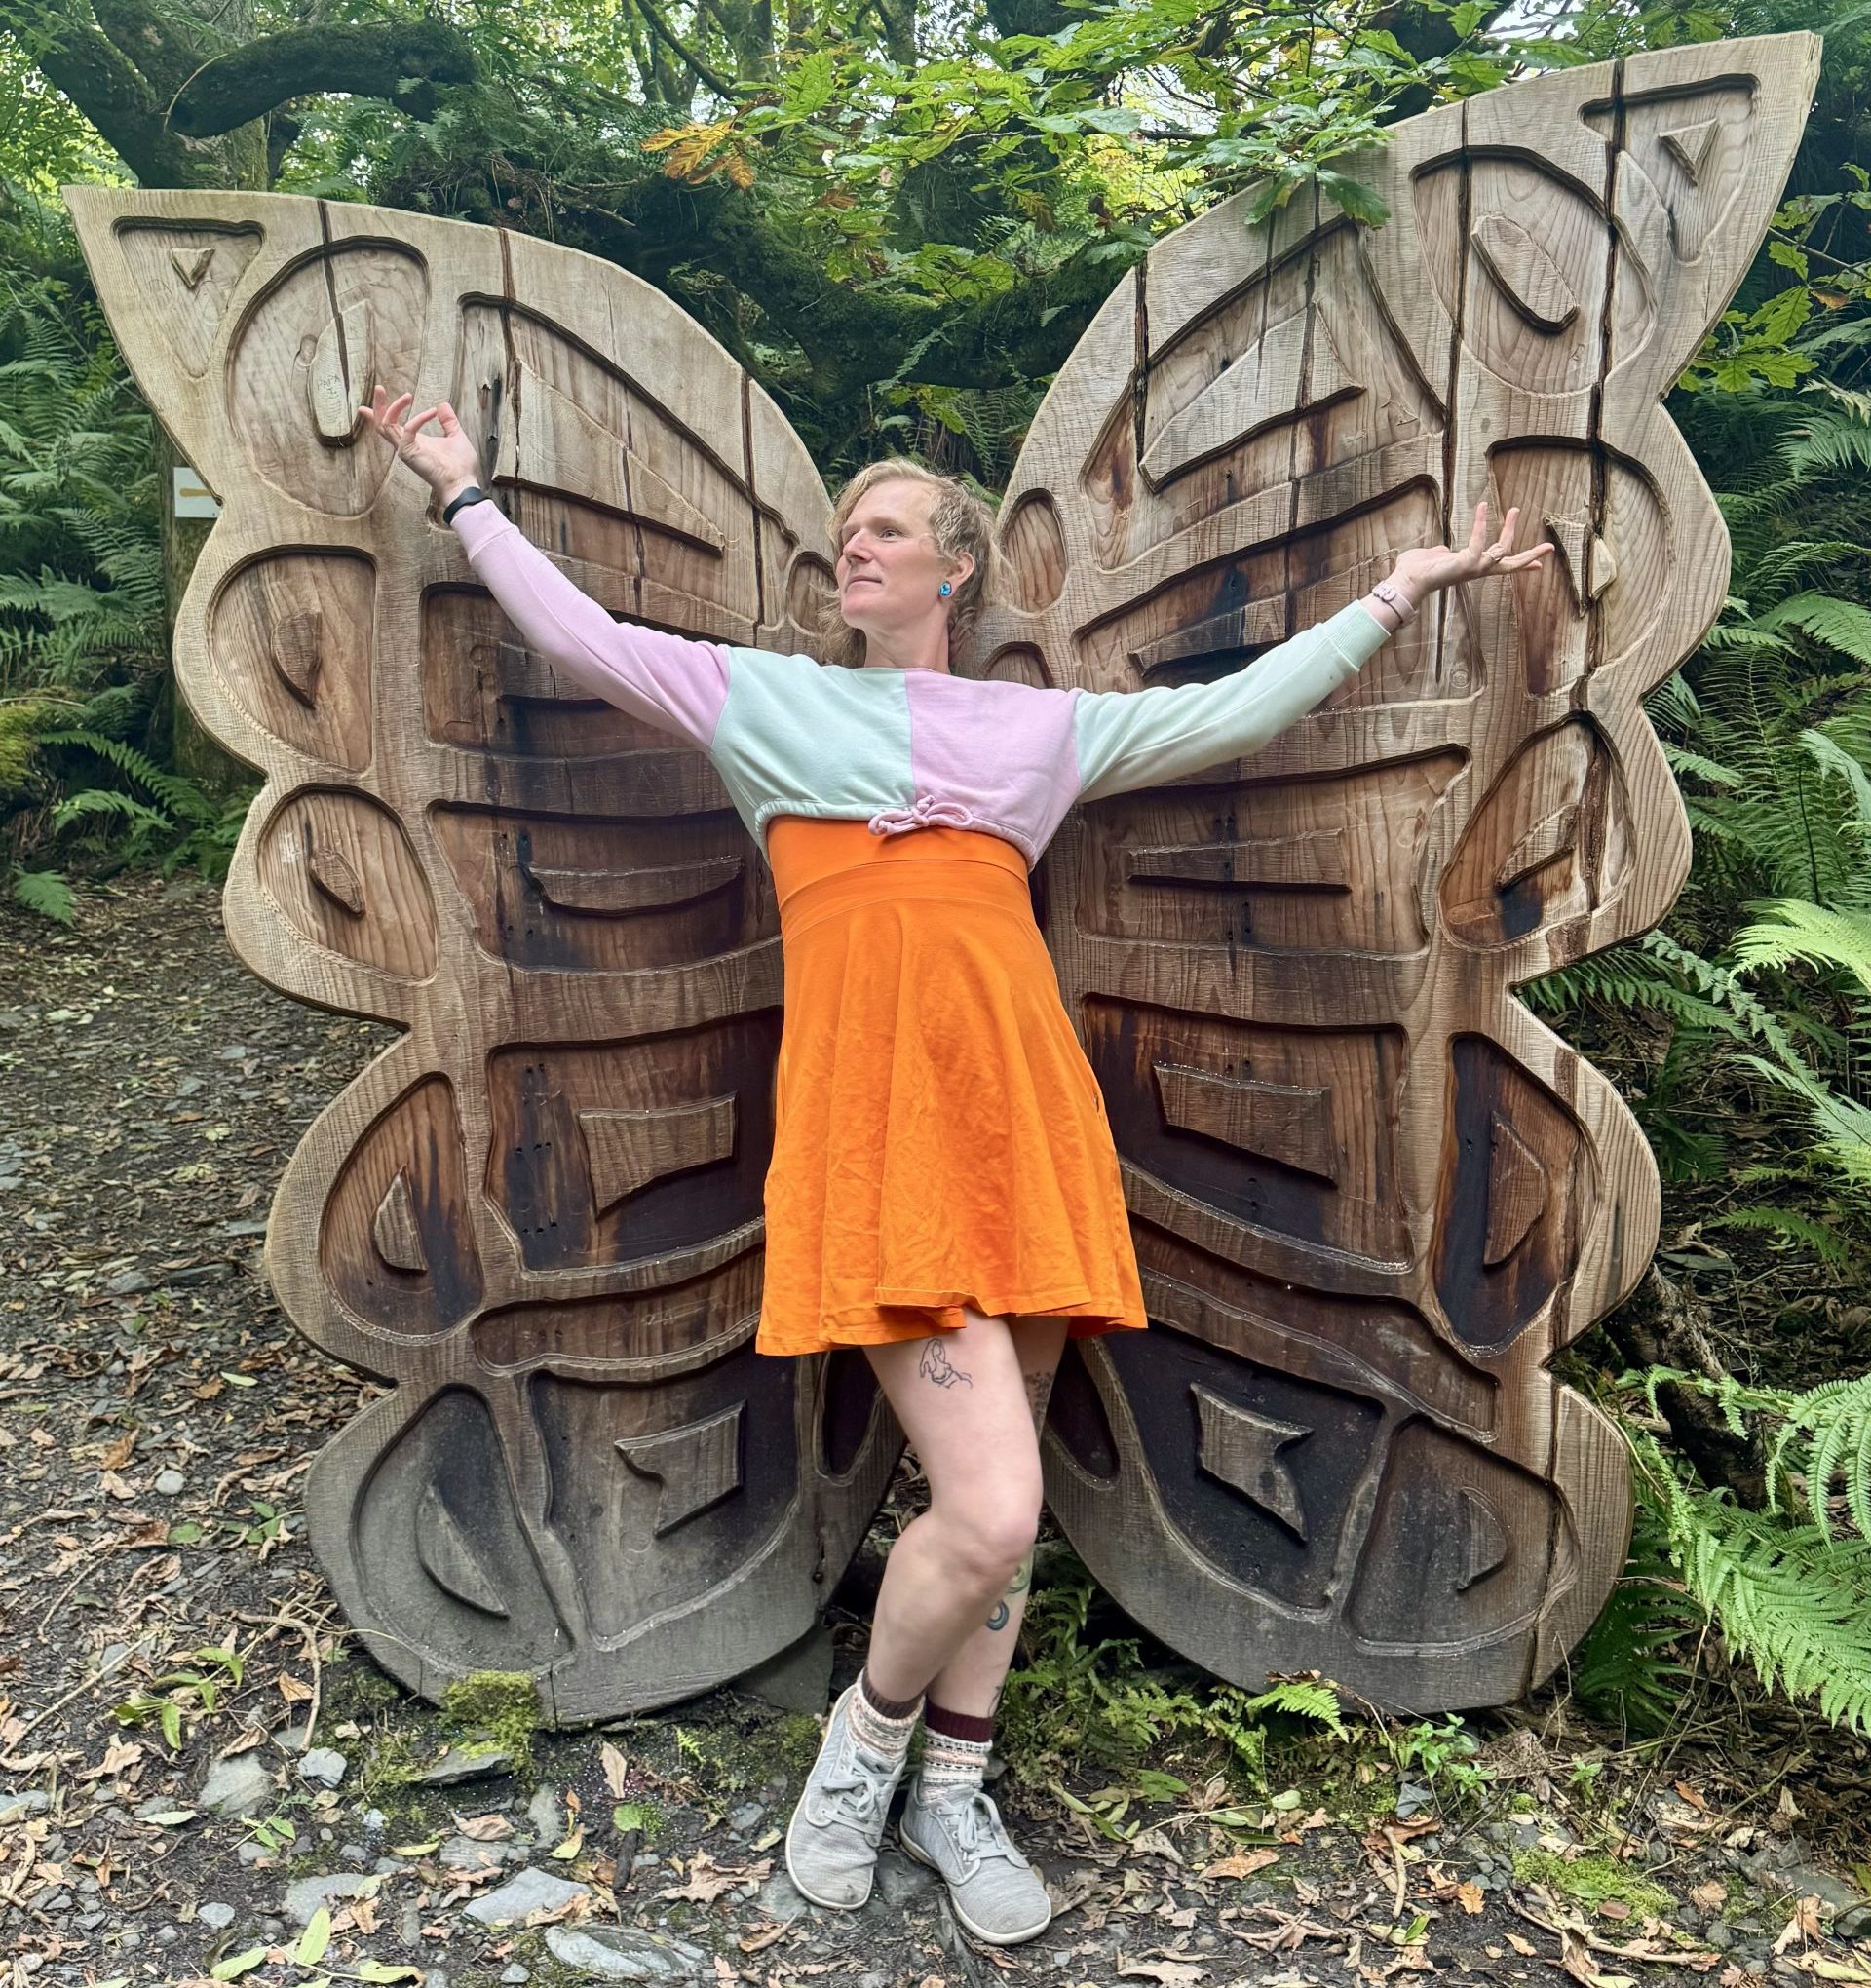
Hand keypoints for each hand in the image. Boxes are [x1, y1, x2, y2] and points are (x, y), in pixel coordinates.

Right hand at [358, 388, 483, 503]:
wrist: (463, 483)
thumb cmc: (460, 466)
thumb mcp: (455, 436)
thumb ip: (448, 422)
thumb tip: (442, 405)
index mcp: (413, 441)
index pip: (390, 426)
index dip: (377, 415)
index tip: (364, 407)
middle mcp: (405, 445)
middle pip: (381, 424)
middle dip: (378, 405)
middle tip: (379, 387)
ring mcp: (405, 450)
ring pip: (387, 424)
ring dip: (395, 407)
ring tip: (408, 395)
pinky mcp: (409, 453)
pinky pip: (408, 429)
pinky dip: (419, 418)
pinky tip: (433, 412)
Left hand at [1386, 502, 1553, 608]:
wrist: (1406, 580)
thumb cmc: (1416, 570)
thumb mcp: (1437, 557)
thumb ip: (1444, 552)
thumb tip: (1443, 549)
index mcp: (1473, 568)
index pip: (1502, 567)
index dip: (1522, 566)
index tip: (1540, 568)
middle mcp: (1477, 570)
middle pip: (1511, 564)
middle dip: (1531, 556)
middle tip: (1550, 547)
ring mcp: (1474, 568)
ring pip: (1502, 550)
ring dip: (1510, 529)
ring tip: (1516, 509)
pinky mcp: (1466, 563)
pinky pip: (1479, 540)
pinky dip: (1482, 523)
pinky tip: (1484, 507)